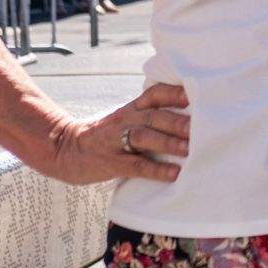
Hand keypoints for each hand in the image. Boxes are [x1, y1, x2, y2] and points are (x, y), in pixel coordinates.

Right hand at [44, 82, 189, 184]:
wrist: (64, 150)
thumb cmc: (105, 136)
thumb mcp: (125, 119)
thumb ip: (151, 115)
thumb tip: (192, 118)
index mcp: (131, 109)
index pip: (155, 94)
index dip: (175, 93)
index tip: (197, 94)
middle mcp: (125, 121)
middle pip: (154, 116)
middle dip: (178, 122)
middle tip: (202, 127)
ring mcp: (116, 141)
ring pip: (144, 137)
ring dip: (168, 142)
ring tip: (190, 149)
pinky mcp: (110, 163)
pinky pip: (136, 165)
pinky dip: (156, 169)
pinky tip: (173, 173)